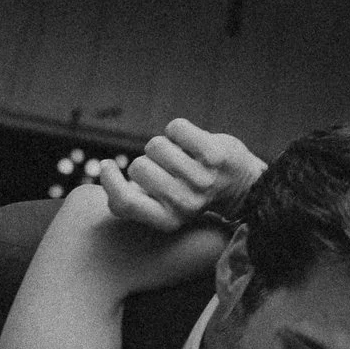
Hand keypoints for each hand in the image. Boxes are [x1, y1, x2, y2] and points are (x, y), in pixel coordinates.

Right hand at [97, 120, 264, 230]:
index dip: (109, 182)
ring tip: (184, 157)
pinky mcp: (214, 154)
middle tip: (169, 168)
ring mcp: (201, 178)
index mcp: (168, 220)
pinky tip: (192, 142)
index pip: (125, 203)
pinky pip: (175, 128)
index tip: (107, 166)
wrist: (245, 187)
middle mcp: (185, 203)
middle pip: (138, 167)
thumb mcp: (165, 207)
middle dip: (148, 161)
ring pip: (156, 145)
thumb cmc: (194, 193)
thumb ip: (136, 200)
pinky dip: (179, 129)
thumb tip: (104, 172)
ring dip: (165, 145)